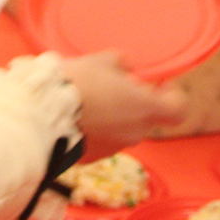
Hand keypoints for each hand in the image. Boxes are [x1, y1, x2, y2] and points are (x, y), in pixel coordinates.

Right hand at [61, 51, 186, 159]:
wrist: (41, 116)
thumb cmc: (76, 82)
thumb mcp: (101, 61)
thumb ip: (121, 64)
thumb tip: (127, 67)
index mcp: (145, 108)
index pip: (178, 109)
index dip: (171, 95)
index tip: (158, 84)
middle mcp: (135, 133)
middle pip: (146, 118)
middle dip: (134, 103)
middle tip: (111, 87)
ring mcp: (115, 149)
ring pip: (122, 130)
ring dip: (113, 118)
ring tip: (87, 102)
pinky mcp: (93, 159)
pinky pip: (102, 142)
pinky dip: (95, 132)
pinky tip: (75, 119)